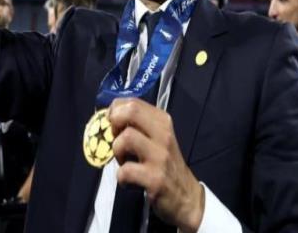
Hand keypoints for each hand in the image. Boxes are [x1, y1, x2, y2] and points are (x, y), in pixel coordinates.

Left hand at [109, 98, 204, 232]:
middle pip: (131, 112)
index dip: (115, 110)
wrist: (186, 195)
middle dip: (114, 122)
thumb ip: (140, 124)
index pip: (133, 102)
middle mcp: (164, 134)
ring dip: (117, 151)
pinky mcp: (155, 178)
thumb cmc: (166, 163)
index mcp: (163, 121)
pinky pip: (125, 171)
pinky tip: (129, 180)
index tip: (113, 123)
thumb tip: (111, 115)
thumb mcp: (158, 137)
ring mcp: (160, 156)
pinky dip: (121, 177)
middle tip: (115, 137)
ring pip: (126, 139)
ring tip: (123, 161)